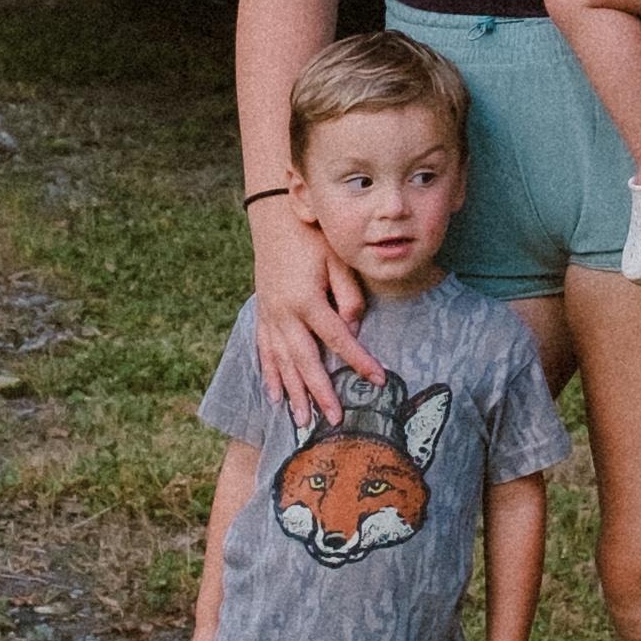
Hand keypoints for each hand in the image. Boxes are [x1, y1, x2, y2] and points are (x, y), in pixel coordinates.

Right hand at [248, 193, 365, 421]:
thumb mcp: (337, 260)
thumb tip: (354, 331)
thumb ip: (348, 296)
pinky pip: (264, 351)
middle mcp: (284, 314)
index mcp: (306, 300)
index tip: (378, 380)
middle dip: (321, 393)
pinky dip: (269, 375)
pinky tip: (274, 396)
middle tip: (334, 420)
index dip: (359, 360)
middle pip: (305, 361)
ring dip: (293, 393)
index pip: (338, 339)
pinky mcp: (262, 314)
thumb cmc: (313, 238)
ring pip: (281, 363)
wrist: (274, 220)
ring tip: (302, 421)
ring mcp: (269, 317)